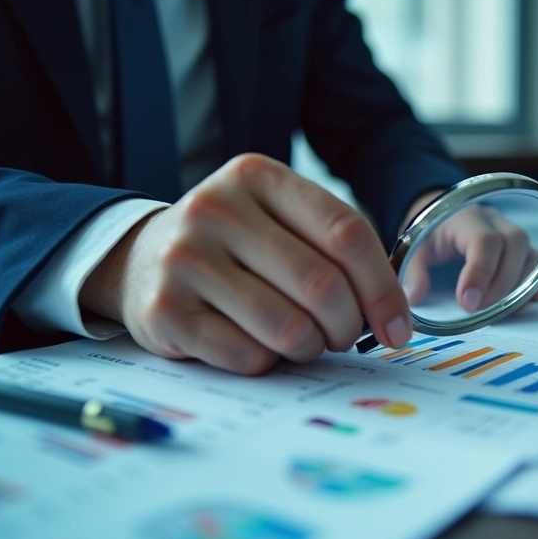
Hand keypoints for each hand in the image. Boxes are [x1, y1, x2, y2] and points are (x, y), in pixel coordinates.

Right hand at [80, 154, 411, 374]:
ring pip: (289, 327)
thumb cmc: (232, 244)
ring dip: (309, 347)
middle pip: (322, 285)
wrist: (140, 259)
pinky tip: (256, 344)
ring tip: (300, 339)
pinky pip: (249, 356)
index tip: (397, 326)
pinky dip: (268, 362)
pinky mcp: (165, 311)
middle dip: (348, 325)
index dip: (383, 288)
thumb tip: (393, 313)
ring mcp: (185, 258)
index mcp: (258, 177)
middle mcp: (217, 208)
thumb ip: (333, 247)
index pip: (346, 233)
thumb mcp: (277, 218)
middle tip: (343, 336)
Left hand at [400, 203, 537, 312]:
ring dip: (519, 287)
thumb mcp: (415, 249)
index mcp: (467, 217)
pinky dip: (531, 288)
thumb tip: (414, 298)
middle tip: (480, 310)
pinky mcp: (523, 250)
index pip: (485, 240)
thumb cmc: (431, 236)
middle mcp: (496, 221)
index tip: (466, 303)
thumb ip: (413, 272)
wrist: (444, 221)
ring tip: (498, 311)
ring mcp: (513, 234)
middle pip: (515, 243)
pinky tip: (517, 306)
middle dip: (501, 283)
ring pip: (532, 255)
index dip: (480, 273)